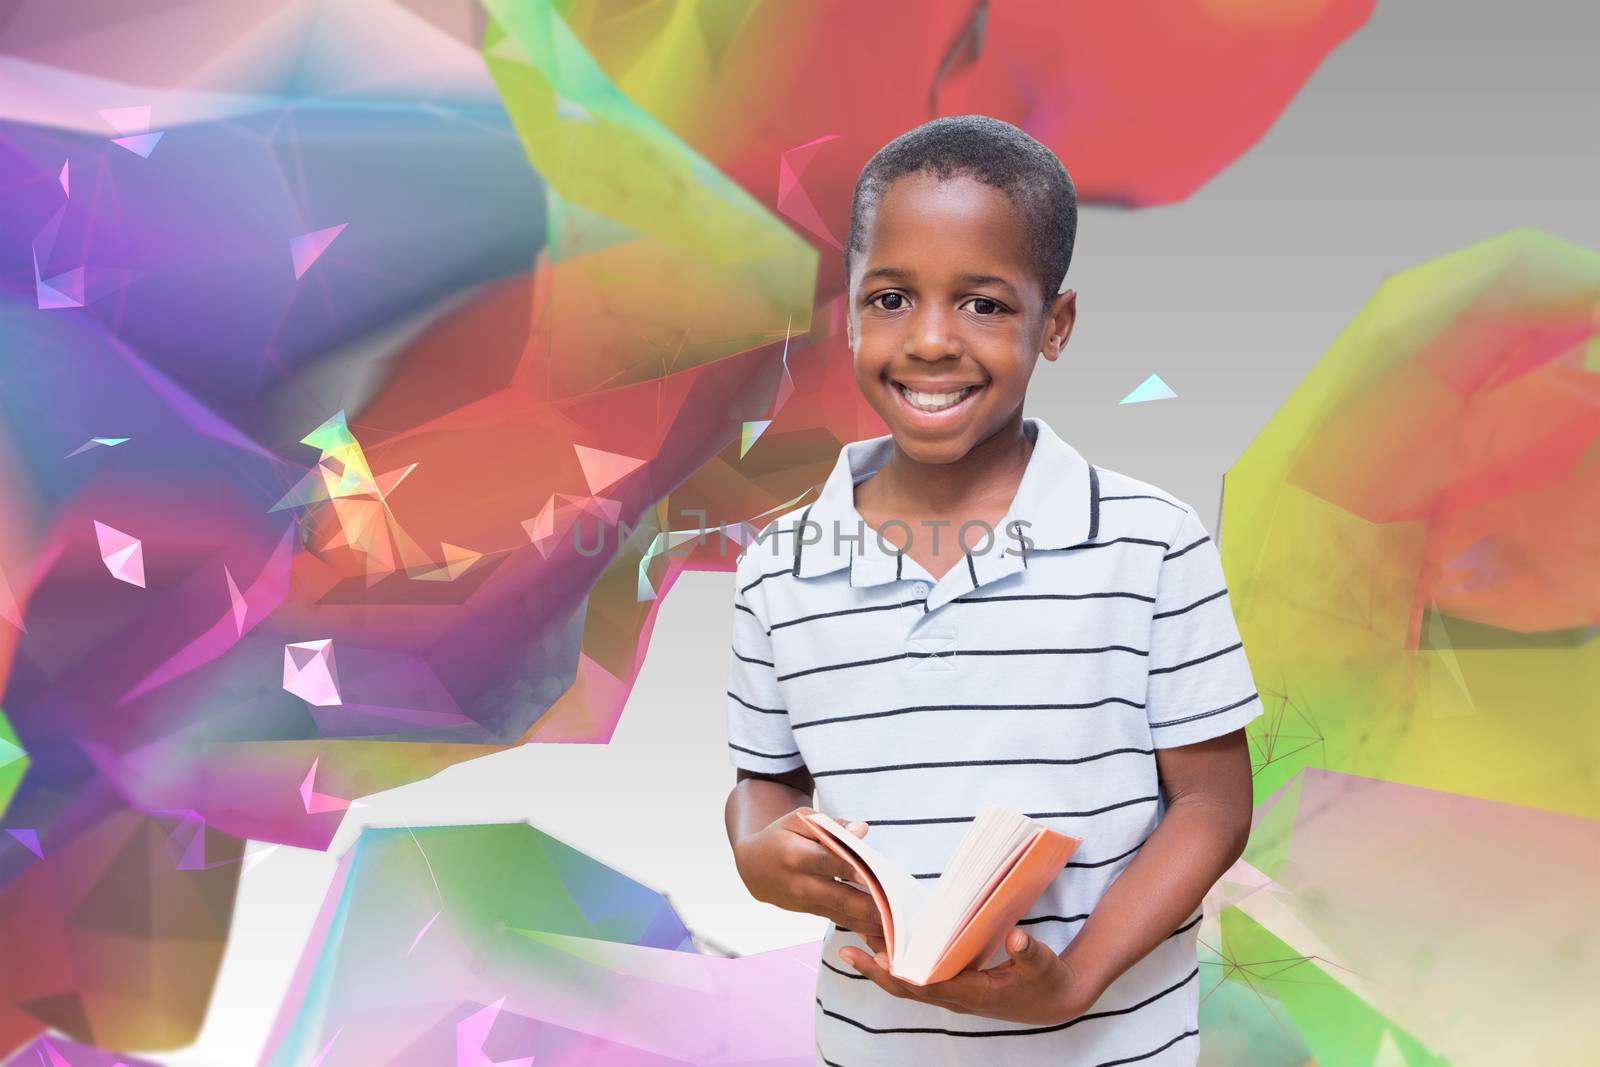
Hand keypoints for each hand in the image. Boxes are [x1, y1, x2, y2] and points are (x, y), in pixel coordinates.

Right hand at [732, 806, 886, 952]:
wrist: (754, 867)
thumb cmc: (782, 836)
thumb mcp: (799, 820)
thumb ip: (832, 825)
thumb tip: (862, 830)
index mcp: (795, 854)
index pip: (829, 862)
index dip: (852, 869)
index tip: (876, 875)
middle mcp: (800, 884)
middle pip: (840, 897)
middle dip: (870, 905)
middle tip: (899, 908)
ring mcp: (806, 903)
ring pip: (844, 915)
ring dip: (871, 921)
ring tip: (900, 924)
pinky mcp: (813, 913)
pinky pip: (842, 921)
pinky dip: (864, 927)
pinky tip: (886, 932)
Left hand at [841, 927, 1092, 1024]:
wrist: (1055, 1000)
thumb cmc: (1048, 980)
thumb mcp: (1045, 965)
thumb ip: (1030, 952)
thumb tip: (1017, 938)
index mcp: (975, 993)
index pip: (929, 986)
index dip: (902, 973)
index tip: (878, 956)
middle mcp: (958, 997)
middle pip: (908, 988)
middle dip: (877, 969)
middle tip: (848, 947)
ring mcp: (954, 993)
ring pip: (909, 984)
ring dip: (882, 965)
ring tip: (854, 940)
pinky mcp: (955, 986)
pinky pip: (918, 978)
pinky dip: (898, 964)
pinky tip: (884, 945)